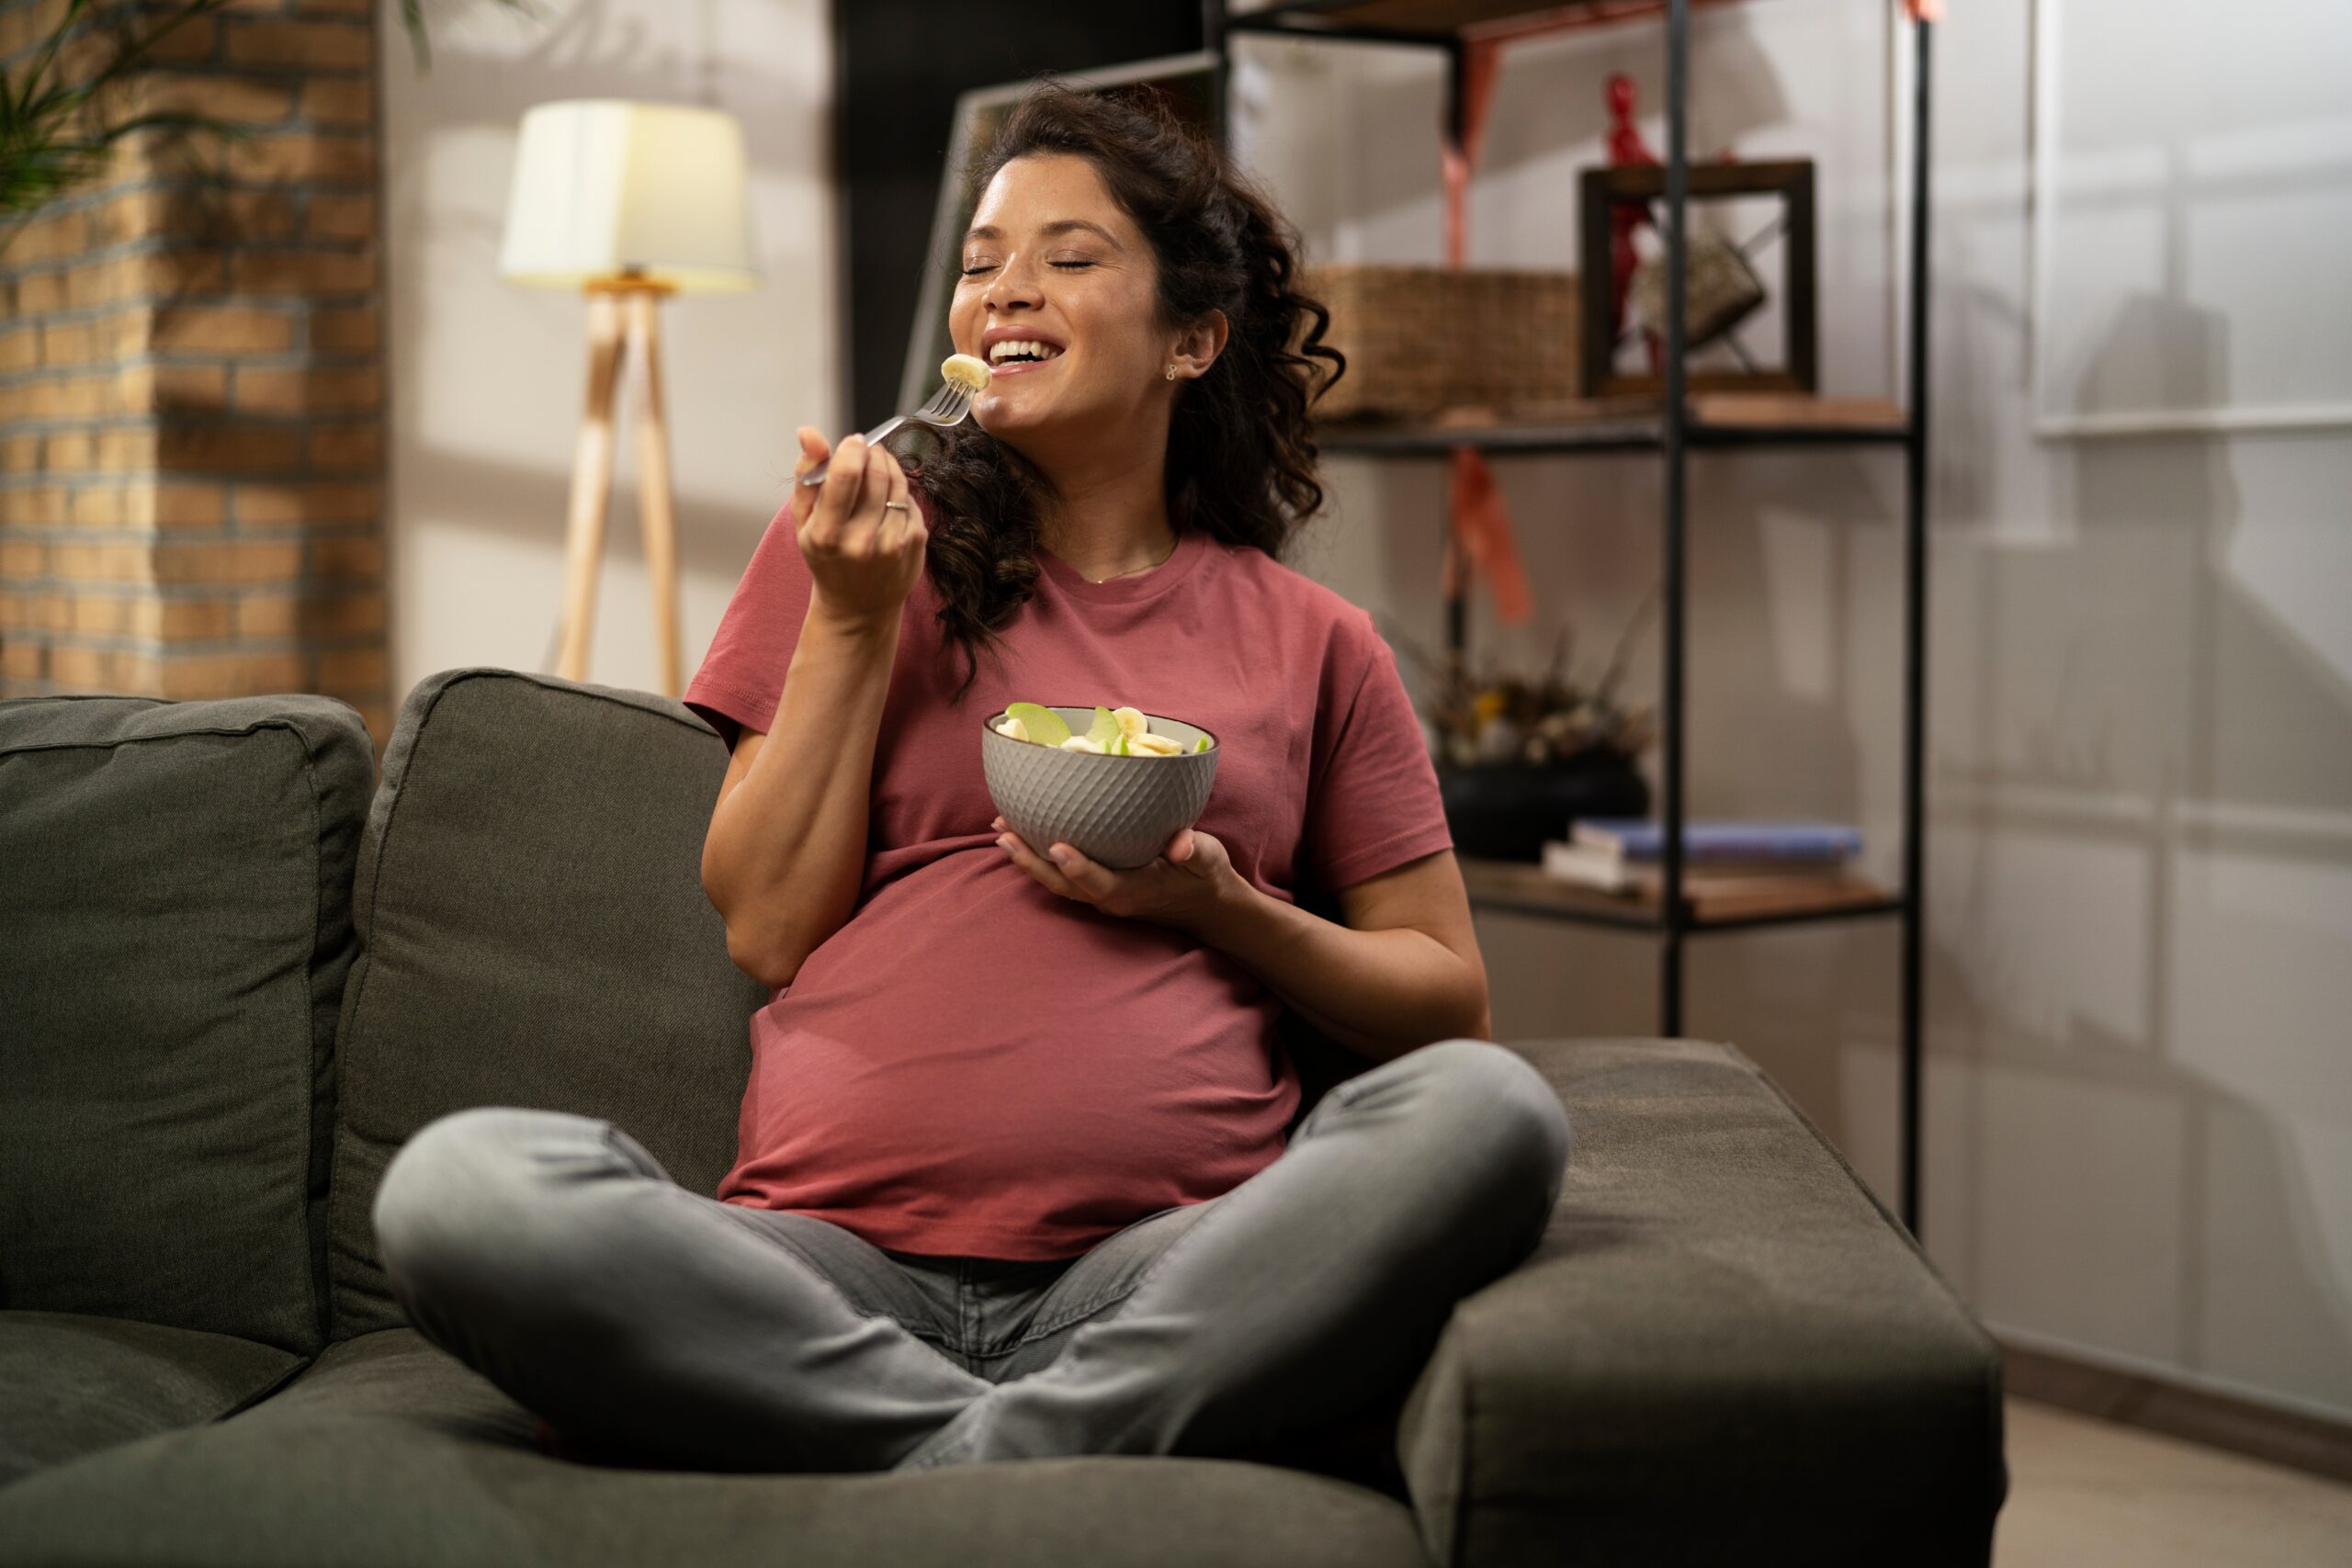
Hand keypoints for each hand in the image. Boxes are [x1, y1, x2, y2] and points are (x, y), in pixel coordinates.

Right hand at [790, 426, 925, 626]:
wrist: (857, 605)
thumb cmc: (827, 557)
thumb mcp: (804, 520)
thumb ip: (807, 473)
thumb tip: (809, 432)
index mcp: (826, 534)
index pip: (845, 475)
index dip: (852, 449)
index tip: (853, 442)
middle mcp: (861, 541)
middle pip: (876, 473)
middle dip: (871, 453)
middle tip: (864, 453)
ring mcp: (892, 544)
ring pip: (898, 482)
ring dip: (888, 467)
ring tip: (875, 472)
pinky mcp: (915, 543)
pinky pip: (911, 499)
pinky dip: (899, 492)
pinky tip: (886, 503)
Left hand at [992, 815, 1238, 934]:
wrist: (1206, 905)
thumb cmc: (1205, 876)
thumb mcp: (1209, 860)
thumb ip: (1195, 850)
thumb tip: (1183, 845)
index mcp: (1137, 892)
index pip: (1102, 883)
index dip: (1078, 868)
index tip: (1057, 846)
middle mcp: (1112, 898)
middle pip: (1064, 885)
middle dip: (1032, 861)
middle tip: (1004, 832)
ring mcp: (1102, 895)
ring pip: (1057, 882)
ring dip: (1027, 859)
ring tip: (1001, 828)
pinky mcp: (1098, 887)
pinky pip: (1062, 876)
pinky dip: (1039, 858)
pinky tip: (1022, 834)